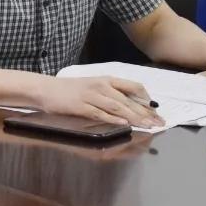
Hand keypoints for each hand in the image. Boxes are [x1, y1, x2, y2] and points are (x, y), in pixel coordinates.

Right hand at [38, 76, 163, 128]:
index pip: (134, 86)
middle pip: (129, 100)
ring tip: (147, 126)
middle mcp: (102, 86)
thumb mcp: (94, 87)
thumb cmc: (71, 90)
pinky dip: (113, 119)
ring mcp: (91, 96)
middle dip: (146, 113)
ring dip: (134, 117)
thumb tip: (132, 106)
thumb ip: (112, 94)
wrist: (46, 89)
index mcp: (107, 80)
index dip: (147, 99)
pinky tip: (124, 124)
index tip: (156, 111)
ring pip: (118, 107)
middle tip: (159, 123)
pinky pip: (100, 113)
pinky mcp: (81, 106)